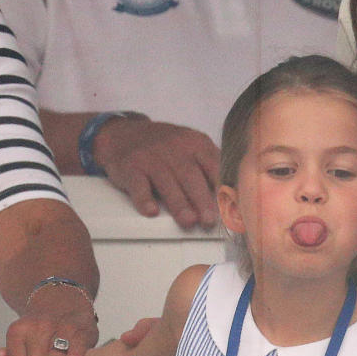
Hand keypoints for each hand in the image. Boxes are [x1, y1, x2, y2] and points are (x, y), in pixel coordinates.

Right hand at [94, 117, 220, 229]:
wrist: (124, 134)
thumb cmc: (165, 148)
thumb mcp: (191, 146)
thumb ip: (211, 166)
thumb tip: (232, 197)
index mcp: (195, 143)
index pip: (213, 165)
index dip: (222, 187)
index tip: (229, 207)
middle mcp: (174, 147)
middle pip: (190, 176)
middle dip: (202, 199)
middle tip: (209, 220)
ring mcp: (150, 156)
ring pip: (167, 182)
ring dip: (178, 203)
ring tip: (189, 221)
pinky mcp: (130, 166)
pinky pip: (138, 184)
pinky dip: (144, 199)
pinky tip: (151, 212)